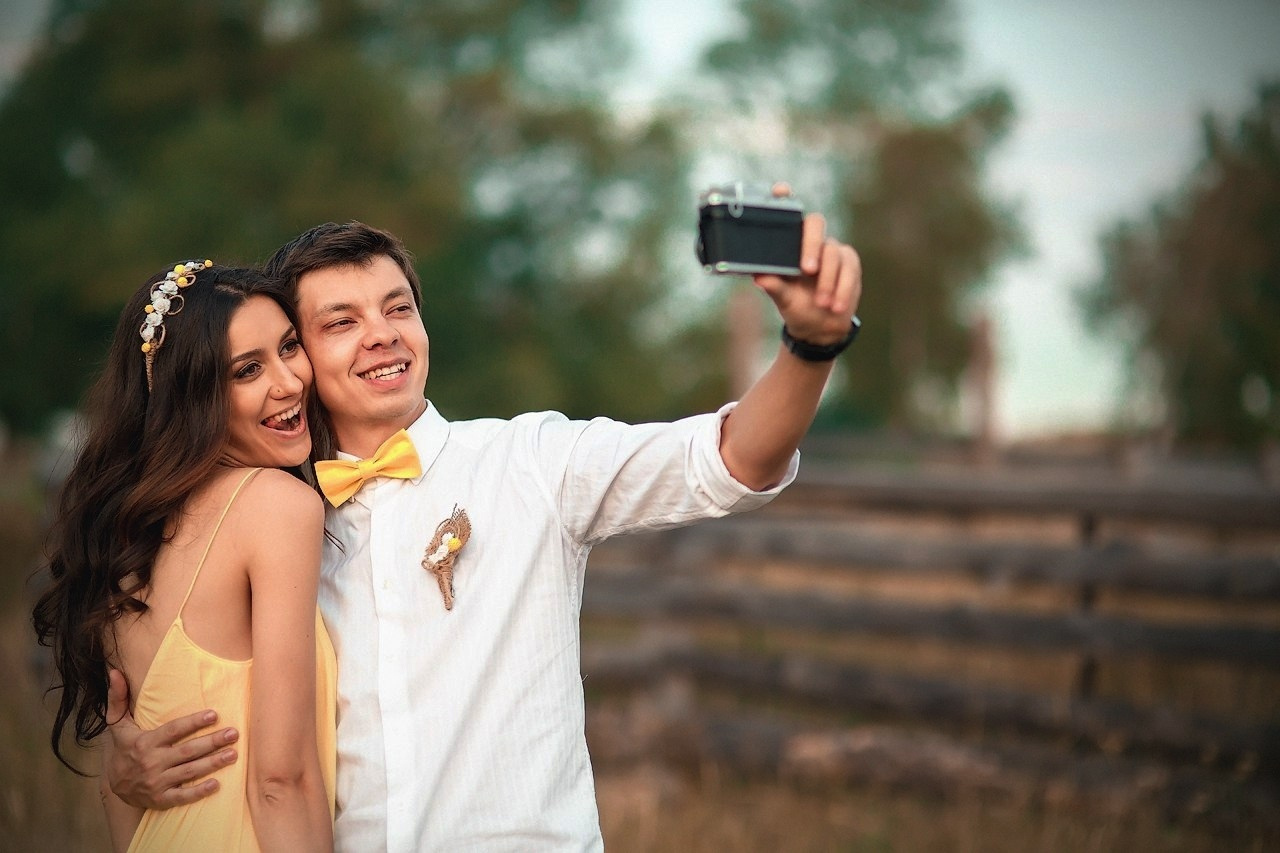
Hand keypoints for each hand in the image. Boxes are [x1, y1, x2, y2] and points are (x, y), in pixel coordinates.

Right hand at [104, 669, 239, 808]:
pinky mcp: (160, 799)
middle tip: (234, 733)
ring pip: (189, 772)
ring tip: (233, 754)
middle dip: (212, 742)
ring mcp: (156, 782)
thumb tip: (114, 671)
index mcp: (145, 743)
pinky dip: (198, 792)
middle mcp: (151, 763)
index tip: (214, 714)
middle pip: (187, 751)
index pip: (173, 730)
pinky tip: (216, 784)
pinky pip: (182, 796)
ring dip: (212, 763)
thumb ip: (118, 698)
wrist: (114, 786)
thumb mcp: (118, 724)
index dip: (193, 722)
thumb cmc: (123, 749)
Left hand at [752, 183, 860, 345]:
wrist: (821, 327)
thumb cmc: (797, 307)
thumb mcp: (783, 299)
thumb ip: (774, 287)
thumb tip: (759, 278)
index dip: (784, 198)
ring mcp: (831, 249)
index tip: (781, 190)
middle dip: (811, 245)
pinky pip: (849, 269)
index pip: (788, 214)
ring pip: (833, 252)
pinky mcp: (849, 261)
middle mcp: (810, 241)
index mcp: (789, 245)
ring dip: (828, 280)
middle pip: (815, 223)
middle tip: (808, 270)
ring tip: (822, 304)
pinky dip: (843, 288)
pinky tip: (836, 305)